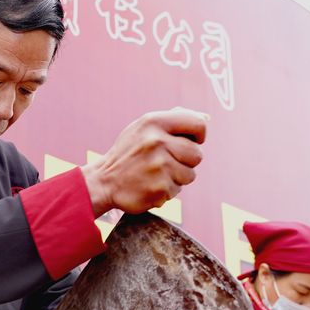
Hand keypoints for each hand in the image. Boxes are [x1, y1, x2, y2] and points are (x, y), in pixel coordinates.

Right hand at [82, 108, 207, 216]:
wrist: (103, 181)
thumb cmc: (128, 153)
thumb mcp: (144, 128)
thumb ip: (174, 120)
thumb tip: (206, 119)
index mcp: (154, 122)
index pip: (198, 124)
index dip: (199, 136)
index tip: (190, 142)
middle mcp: (156, 142)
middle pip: (197, 154)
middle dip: (186, 161)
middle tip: (165, 162)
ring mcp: (158, 166)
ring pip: (190, 174)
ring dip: (177, 177)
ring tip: (156, 174)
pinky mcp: (159, 188)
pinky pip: (177, 190)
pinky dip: (167, 190)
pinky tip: (150, 185)